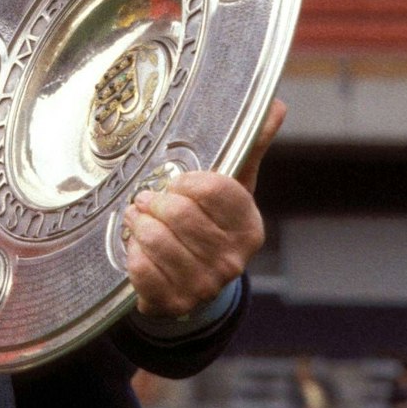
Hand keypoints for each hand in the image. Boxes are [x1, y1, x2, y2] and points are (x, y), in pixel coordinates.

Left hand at [123, 100, 284, 317]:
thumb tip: (275, 104)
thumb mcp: (230, 188)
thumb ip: (249, 147)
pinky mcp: (175, 303)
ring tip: (137, 219)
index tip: (175, 182)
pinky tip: (136, 248)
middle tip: (146, 199)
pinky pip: (140, 267)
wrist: (189, 285)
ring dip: (138, 225)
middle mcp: (233, 259)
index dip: (185, 181)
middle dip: (154, 202)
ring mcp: (205, 284)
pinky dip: (131, 253)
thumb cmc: (208, 226)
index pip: (214, 189)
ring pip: (156, 239)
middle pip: (179, 213)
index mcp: (249, 226)